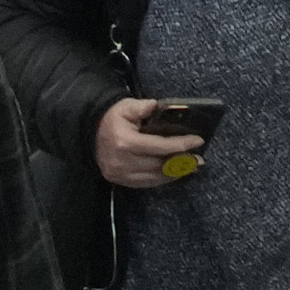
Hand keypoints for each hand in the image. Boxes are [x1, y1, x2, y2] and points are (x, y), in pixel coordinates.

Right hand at [92, 97, 209, 190]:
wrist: (90, 133)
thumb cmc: (113, 118)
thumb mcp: (126, 106)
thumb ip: (141, 107)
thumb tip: (154, 106)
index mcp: (125, 142)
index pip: (159, 146)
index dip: (180, 145)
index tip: (198, 141)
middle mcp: (122, 161)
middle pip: (158, 165)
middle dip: (182, 162)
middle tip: (199, 159)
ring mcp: (120, 174)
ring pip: (154, 178)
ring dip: (174, 173)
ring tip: (192, 167)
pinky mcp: (119, 181)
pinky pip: (145, 183)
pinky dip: (162, 179)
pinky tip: (174, 173)